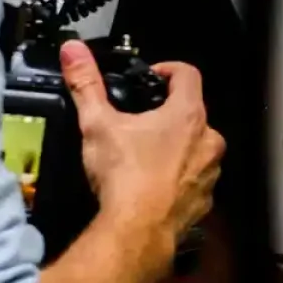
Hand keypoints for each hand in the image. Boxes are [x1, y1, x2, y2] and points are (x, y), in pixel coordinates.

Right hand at [61, 40, 224, 257]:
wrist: (136, 233)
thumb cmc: (123, 175)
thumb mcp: (98, 124)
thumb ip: (86, 84)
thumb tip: (72, 49)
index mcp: (188, 115)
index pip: (188, 74)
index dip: (168, 70)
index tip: (150, 77)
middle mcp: (209, 142)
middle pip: (193, 114)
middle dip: (169, 114)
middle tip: (140, 122)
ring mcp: (210, 174)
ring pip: (197, 149)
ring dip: (177, 147)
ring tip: (145, 155)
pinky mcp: (204, 202)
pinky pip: (194, 181)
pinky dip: (178, 179)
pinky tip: (153, 186)